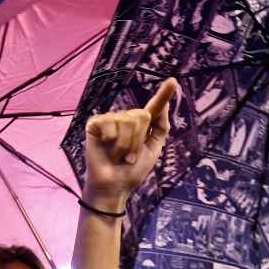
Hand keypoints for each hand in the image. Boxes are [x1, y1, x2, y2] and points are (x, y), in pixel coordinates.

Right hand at [83, 78, 176, 203]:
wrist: (114, 186)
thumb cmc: (132, 171)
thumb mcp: (153, 149)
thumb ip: (160, 127)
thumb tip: (164, 105)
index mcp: (141, 126)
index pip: (154, 107)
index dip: (163, 95)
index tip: (173, 81)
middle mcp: (125, 119)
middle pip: (141, 115)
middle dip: (138, 140)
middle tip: (130, 156)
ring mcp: (110, 120)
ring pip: (127, 121)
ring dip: (126, 145)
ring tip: (119, 156)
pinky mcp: (95, 124)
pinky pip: (111, 124)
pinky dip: (113, 141)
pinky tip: (107, 148)